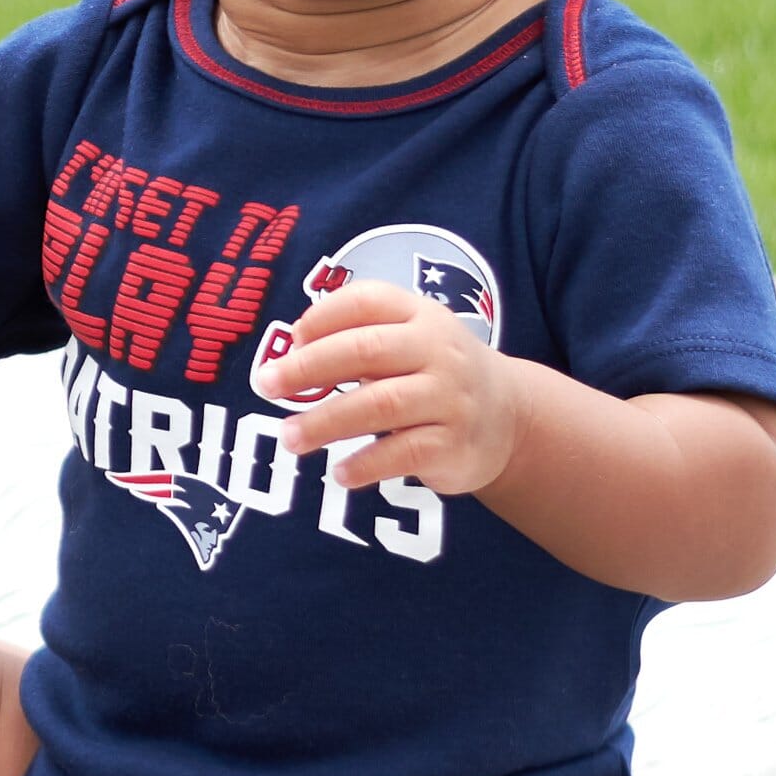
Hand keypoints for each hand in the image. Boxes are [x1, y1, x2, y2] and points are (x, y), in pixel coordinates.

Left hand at [265, 281, 522, 494]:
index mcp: (420, 315)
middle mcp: (438, 350)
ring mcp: (450, 397)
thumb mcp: (408, 339)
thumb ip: (357, 338)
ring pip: (381, 404)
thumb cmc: (433, 374)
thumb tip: (288, 356)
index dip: (323, 316)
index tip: (289, 340)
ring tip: (290, 437)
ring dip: (327, 422)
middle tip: (266, 385)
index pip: (367, 302)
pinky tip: (339, 474)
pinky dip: (367, 464)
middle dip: (309, 367)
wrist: (509, 417)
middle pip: (366, 350)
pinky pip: (404, 453)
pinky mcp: (455, 443)